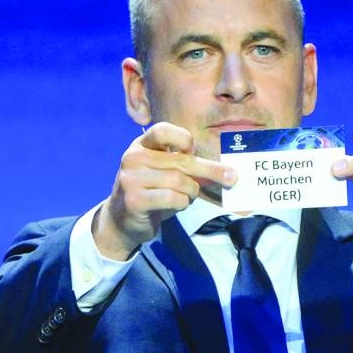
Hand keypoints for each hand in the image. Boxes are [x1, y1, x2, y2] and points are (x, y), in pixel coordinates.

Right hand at [93, 122, 236, 259]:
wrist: (121, 220)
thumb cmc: (150, 192)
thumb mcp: (162, 171)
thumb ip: (183, 163)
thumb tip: (224, 169)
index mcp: (140, 145)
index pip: (163, 131)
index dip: (183, 139)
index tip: (192, 151)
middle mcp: (133, 158)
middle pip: (181, 161)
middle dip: (210, 170)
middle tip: (231, 177)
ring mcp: (131, 179)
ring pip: (179, 181)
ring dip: (192, 192)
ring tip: (188, 196)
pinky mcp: (135, 200)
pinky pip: (172, 198)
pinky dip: (182, 203)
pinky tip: (177, 205)